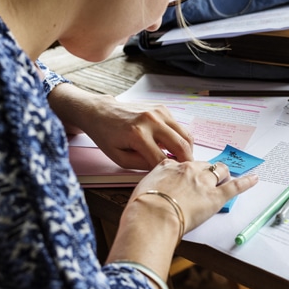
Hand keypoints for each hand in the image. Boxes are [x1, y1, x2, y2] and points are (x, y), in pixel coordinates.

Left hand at [48, 84, 192, 168]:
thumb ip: (142, 165)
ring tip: (181, 159)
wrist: (101, 112)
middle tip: (187, 172)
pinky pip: (179, 127)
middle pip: (181, 145)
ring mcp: (159, 112)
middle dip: (187, 162)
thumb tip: (162, 170)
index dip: (170, 172)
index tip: (173, 179)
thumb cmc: (107, 136)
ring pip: (185, 135)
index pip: (163, 159)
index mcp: (138, 134)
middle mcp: (152, 120)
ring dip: (187, 149)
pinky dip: (179, 138)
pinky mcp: (163, 108)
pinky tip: (171, 145)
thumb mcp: (119, 158)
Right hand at [107, 160, 258, 275]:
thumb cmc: (142, 208)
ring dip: (223, 174)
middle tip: (206, 179)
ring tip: (227, 176)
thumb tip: (152, 188)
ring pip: (219, 171)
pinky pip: (235, 186)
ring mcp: (203, 182)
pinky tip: (254, 178)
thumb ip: (151, 185)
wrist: (152, 216)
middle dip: (205, 171)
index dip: (184, 171)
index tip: (185, 175)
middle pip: (202, 165)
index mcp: (169, 167)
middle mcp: (188, 170)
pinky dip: (246, 182)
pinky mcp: (216, 196)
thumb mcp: (141, 189)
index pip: (180, 164)